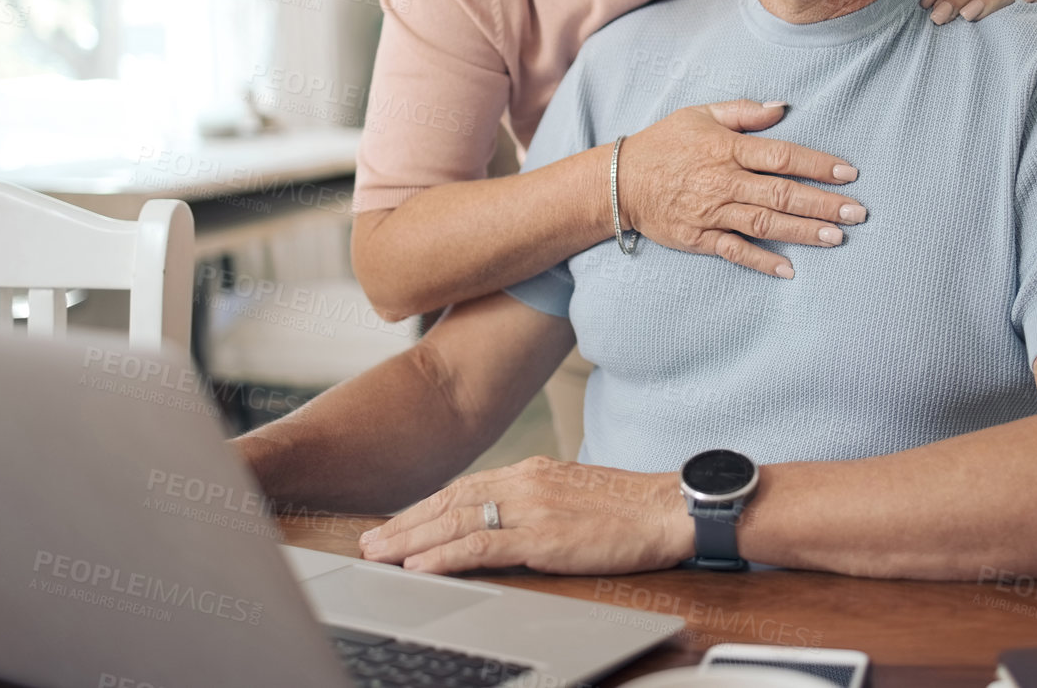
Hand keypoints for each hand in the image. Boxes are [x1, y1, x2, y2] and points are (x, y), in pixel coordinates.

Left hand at [357, 455, 691, 575]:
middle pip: (450, 502)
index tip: (394, 522)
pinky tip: (421, 565)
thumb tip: (506, 520)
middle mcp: (525, 482)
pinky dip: (445, 555)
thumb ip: (536, 502)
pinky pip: (482, 544)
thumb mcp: (573, 495)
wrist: (668, 508)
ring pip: (456, 521)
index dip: (423, 507)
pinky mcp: (543, 537)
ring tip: (380, 554)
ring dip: (412, 540)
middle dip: (405, 523)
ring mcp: (532, 508)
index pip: (463, 488)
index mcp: (532, 471)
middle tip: (369, 541)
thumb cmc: (630, 507)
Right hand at [615, 100, 866, 278]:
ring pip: (765, 223)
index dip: (817, 165)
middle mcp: (723, 182)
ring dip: (803, 232)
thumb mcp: (701, 114)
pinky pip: (735, 252)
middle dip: (823, 204)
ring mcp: (712, 213)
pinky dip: (762, 261)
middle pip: (781, 193)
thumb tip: (782, 108)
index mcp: (728, 149)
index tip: (849, 173)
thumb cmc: (665, 144)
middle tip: (857, 213)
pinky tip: (789, 270)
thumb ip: (743, 111)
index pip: (782, 156)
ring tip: (837, 238)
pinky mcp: (699, 238)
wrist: (621, 181)